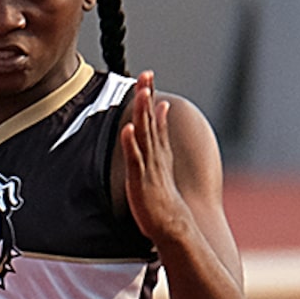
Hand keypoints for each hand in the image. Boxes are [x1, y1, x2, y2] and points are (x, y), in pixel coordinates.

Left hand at [118, 71, 192, 247]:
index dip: (151, 98)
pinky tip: (128, 128)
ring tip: (141, 92)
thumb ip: (156, 147)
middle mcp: (155, 155)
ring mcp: (148, 166)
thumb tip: (157, 127)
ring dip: (142, 113)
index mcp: (158, 152)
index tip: (148, 78)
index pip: (154, 119)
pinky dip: (131, 143)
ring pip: (144, 134)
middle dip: (147, 96)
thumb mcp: (158, 169)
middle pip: (150, 120)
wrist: (171, 224)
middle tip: (146, 74)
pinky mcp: (140, 180)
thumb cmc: (160, 199)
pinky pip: (135, 159)